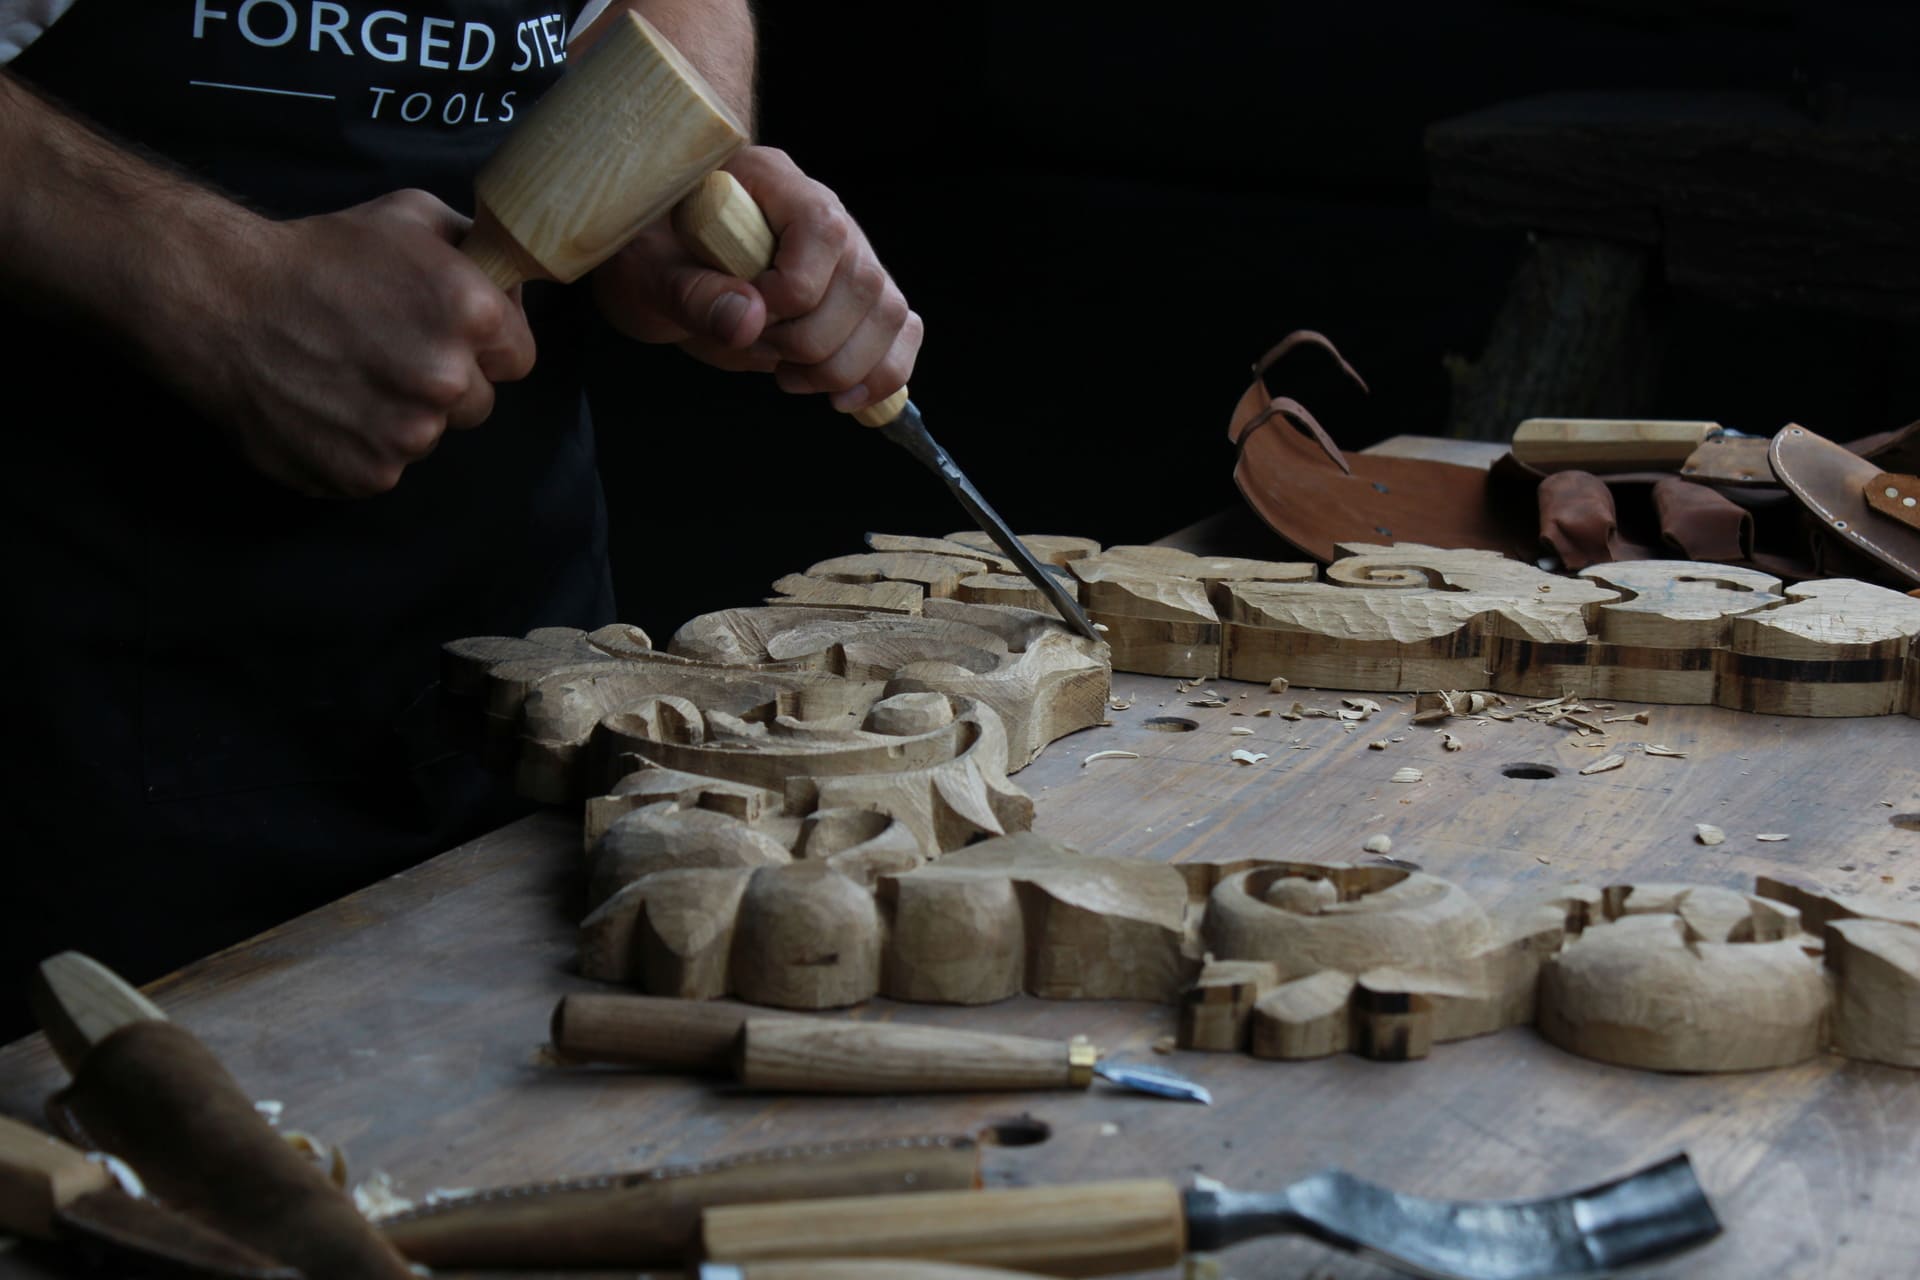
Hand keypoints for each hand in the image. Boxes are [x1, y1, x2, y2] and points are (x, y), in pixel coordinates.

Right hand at [154, 189, 535, 496]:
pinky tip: (326, 406)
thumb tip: (507, 274)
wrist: (221, 301)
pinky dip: (359, 447)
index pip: (518, 357)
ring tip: (350, 376)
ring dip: (401, 417)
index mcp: (473, 316)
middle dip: (445, 384)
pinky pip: (384, 468)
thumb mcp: (408, 217)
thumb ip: (474, 246)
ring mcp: (406, 435)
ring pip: (429, 438)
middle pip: (478, 404)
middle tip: (390, 353)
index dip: (486, 348)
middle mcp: (447, 381)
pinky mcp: (365, 474)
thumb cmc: (317, 255)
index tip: (450, 336)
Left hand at [594, 145, 921, 414]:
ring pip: (888, 311)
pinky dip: (883, 373)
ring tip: (790, 379)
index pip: (822, 229)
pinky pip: (902, 329)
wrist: (662, 265)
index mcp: (769, 181)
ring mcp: (850, 253)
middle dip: (814, 342)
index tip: (749, 317)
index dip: (794, 289)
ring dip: (845, 366)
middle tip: (764, 357)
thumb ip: (692, 293)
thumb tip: (750, 321)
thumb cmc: (652, 257)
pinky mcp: (861, 294)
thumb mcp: (647, 273)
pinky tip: (844, 398)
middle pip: (863, 280)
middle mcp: (822, 210)